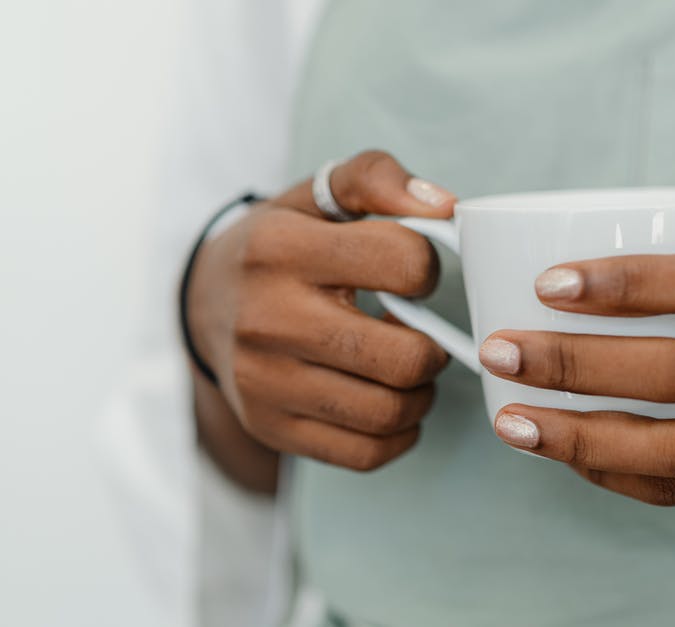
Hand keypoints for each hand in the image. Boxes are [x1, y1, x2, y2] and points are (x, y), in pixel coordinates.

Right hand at [188, 150, 454, 478]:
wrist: (204, 304)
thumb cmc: (282, 246)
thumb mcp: (318, 195)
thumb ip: (378, 178)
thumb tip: (443, 205)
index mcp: (282, 250)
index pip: (403, 263)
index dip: (428, 267)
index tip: (412, 273)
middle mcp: (267, 319)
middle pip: (405, 357)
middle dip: (434, 347)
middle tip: (421, 333)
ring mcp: (264, 382)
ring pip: (390, 412)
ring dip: (421, 394)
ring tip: (407, 369)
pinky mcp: (271, 428)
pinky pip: (366, 453)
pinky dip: (398, 434)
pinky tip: (389, 403)